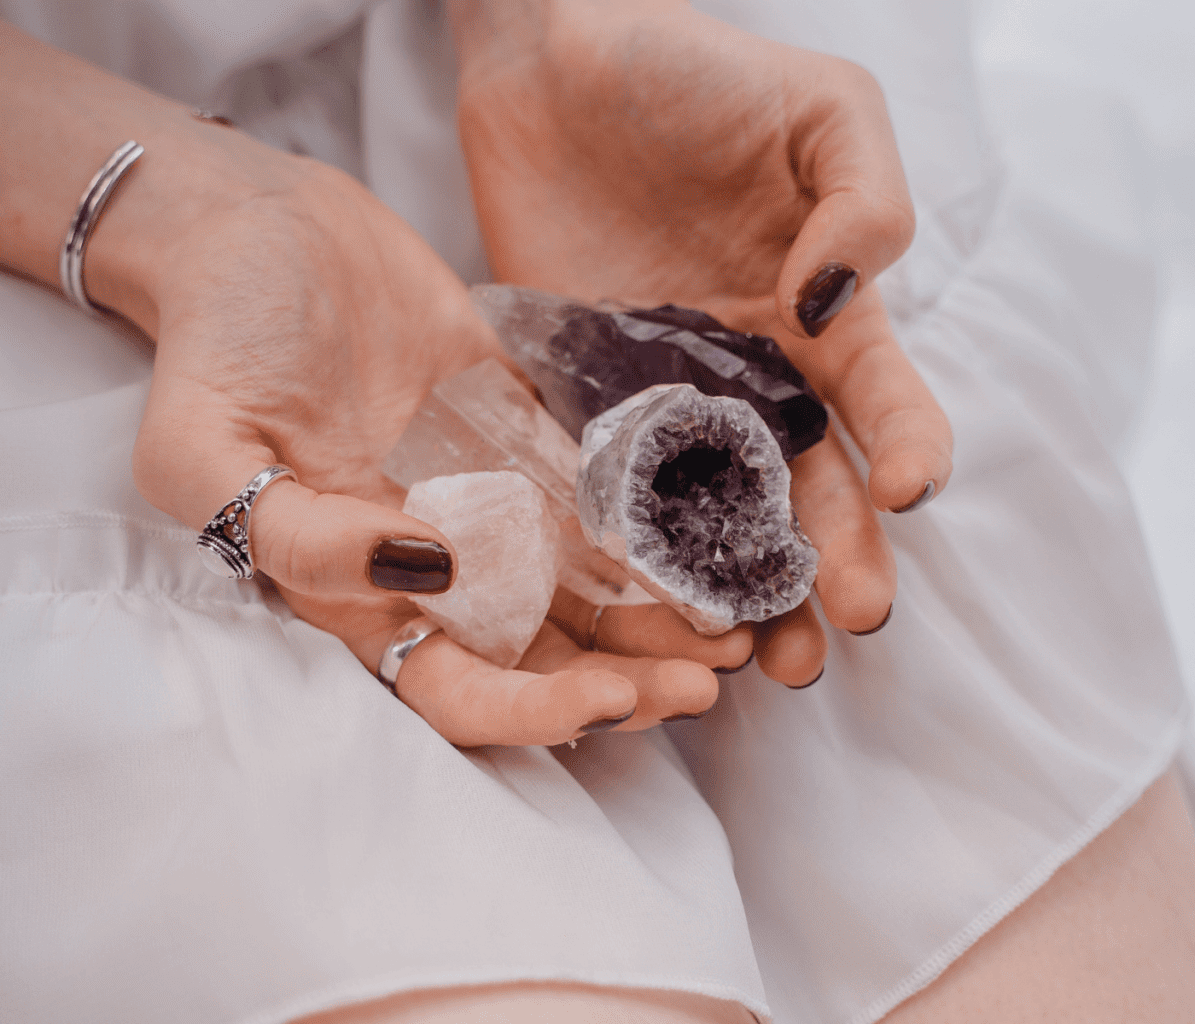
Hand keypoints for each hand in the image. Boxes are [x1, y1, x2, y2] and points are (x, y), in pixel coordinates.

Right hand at [120, 123, 751, 743]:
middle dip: (629, 681)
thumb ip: (297, 534)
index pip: (453, 689)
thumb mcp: (204, 444)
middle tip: (714, 678)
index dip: (532, 712)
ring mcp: (488, 504)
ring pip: (587, 595)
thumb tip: (425, 567)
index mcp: (357, 590)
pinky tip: (717, 546)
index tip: (614, 697)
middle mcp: (435, 565)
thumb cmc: (219, 336)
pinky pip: (601, 502)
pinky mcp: (527, 442)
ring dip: (661, 623)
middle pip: (541, 659)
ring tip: (739, 628)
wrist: (266, 232)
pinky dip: (657, 533)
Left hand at [451, 0, 952, 683]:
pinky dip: (635, 544)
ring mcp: (667, 392)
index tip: (910, 493)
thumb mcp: (821, 107)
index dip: (909, 445)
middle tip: (852, 624)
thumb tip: (834, 301)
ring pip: (719, 508)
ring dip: (749, 582)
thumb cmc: (694, 69)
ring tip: (771, 658)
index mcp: (820, 310)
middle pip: (809, 482)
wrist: (554, 59)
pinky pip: (613, 480)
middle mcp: (751, 369)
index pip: (881, 395)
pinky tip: (654, 603)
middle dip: (838, 556)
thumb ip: (862, 198)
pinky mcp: (584, 396)